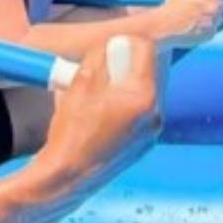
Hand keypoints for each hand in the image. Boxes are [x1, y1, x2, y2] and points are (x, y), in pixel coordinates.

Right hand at [32, 35, 162, 201]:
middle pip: (148, 68)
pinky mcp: (145, 143)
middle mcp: (155, 112)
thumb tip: (111, 43)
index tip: (107, 48)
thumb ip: (100, 56)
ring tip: (98, 94)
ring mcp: (152, 130)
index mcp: (143, 96)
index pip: (145, 48)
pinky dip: (125, 104)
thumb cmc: (71, 133)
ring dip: (125, 83)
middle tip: (100, 70)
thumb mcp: (81, 83)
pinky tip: (101, 113)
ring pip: (144, 88)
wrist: (66, 179)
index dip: (124, 43)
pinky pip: (140, 110)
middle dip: (125, 63)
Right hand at [154, 0, 222, 45]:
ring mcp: (213, 21)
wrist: (165, 26)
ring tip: (196, 17)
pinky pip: (212, 29)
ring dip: (210, 16)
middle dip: (213, 3)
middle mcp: (213, 6)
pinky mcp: (210, 34)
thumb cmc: (172, 5)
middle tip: (204, 4)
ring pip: (217, 17)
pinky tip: (194, 27)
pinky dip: (205, 28)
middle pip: (221, 3)